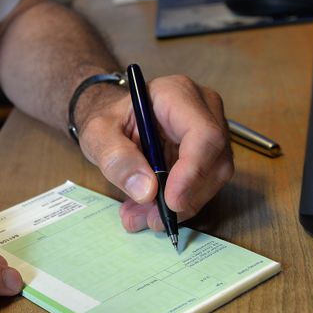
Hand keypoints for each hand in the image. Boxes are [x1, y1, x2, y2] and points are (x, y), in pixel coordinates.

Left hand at [76, 74, 231, 232]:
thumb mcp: (98, 134)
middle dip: (185, 197)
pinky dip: (178, 205)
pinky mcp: (209, 156)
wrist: (113, 122)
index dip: (193, 171)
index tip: (171, 202)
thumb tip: (146, 190)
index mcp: (176, 93)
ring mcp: (211, 133)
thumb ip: (116, 157)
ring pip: (213, 179)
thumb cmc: (108, 120)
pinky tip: (149, 212)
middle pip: (214, 161)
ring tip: (141, 217)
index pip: (203, 133)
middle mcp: (203, 110)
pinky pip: (204, 186)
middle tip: (150, 219)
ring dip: (180, 206)